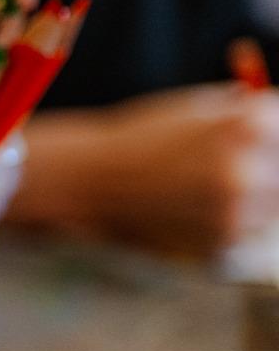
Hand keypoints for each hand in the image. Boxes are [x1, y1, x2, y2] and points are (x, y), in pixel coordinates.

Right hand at [9, 85, 278, 256]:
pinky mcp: (221, 245)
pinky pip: (250, 233)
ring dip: (258, 198)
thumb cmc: (142, 137)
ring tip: (211, 187)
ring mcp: (235, 212)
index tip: (265, 144)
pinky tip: (198, 209)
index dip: (275, 134)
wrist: (91, 181)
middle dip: (268, 167)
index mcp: (249, 125)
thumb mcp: (200, 106)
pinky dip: (233, 223)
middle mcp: (248, 170)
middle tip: (231, 168)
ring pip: (276, 207)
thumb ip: (252, 110)